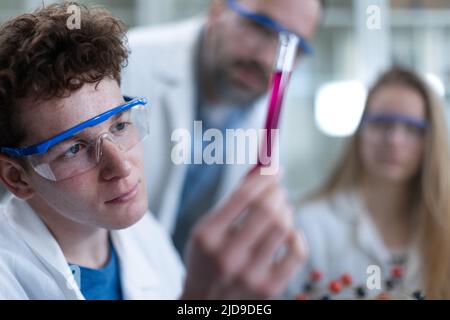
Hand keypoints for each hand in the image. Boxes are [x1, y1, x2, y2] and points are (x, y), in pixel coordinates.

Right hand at [181, 169, 307, 298]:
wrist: (206, 302)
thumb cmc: (210, 258)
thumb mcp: (209, 229)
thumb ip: (233, 201)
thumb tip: (264, 171)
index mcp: (207, 236)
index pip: (244, 196)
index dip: (264, 177)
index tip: (274, 167)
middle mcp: (227, 256)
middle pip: (267, 209)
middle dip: (277, 192)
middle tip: (278, 190)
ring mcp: (249, 275)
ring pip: (284, 227)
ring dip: (286, 211)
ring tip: (281, 211)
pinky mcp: (269, 288)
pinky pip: (297, 251)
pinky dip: (297, 236)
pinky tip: (289, 234)